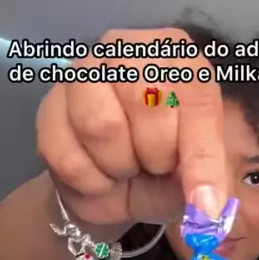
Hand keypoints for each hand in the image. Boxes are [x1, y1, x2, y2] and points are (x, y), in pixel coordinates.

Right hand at [36, 28, 226, 228]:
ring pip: (102, 127)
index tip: (205, 206)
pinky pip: (69, 157)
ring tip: (126, 166)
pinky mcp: (49, 109)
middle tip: (155, 166)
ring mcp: (82, 74)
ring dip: (120, 166)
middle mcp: (127, 50)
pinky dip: (92, 183)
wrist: (113, 189)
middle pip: (146, 103)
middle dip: (156, 155)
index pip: (197, 98)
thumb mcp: (200, 177)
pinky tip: (99, 175)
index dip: (202, 156)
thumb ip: (209, 183)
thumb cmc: (165, 170)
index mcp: (178, 57)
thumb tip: (206, 209)